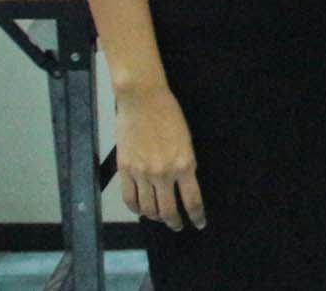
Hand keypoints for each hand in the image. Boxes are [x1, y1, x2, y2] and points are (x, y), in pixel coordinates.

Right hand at [116, 86, 204, 230]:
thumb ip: (185, 164)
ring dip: (155, 217)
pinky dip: (136, 208)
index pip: (192, 201)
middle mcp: (164, 173)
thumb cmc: (169, 114)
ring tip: (160, 218)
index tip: (199, 223)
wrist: (143, 99)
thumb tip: (183, 183)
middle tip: (178, 226)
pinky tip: (141, 209)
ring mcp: (143, 173)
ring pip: (148, 208)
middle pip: (168, 210)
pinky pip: (130, 198)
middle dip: (175, 222)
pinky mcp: (126, 169)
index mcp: (185, 164)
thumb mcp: (186, 140)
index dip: (197, 216)